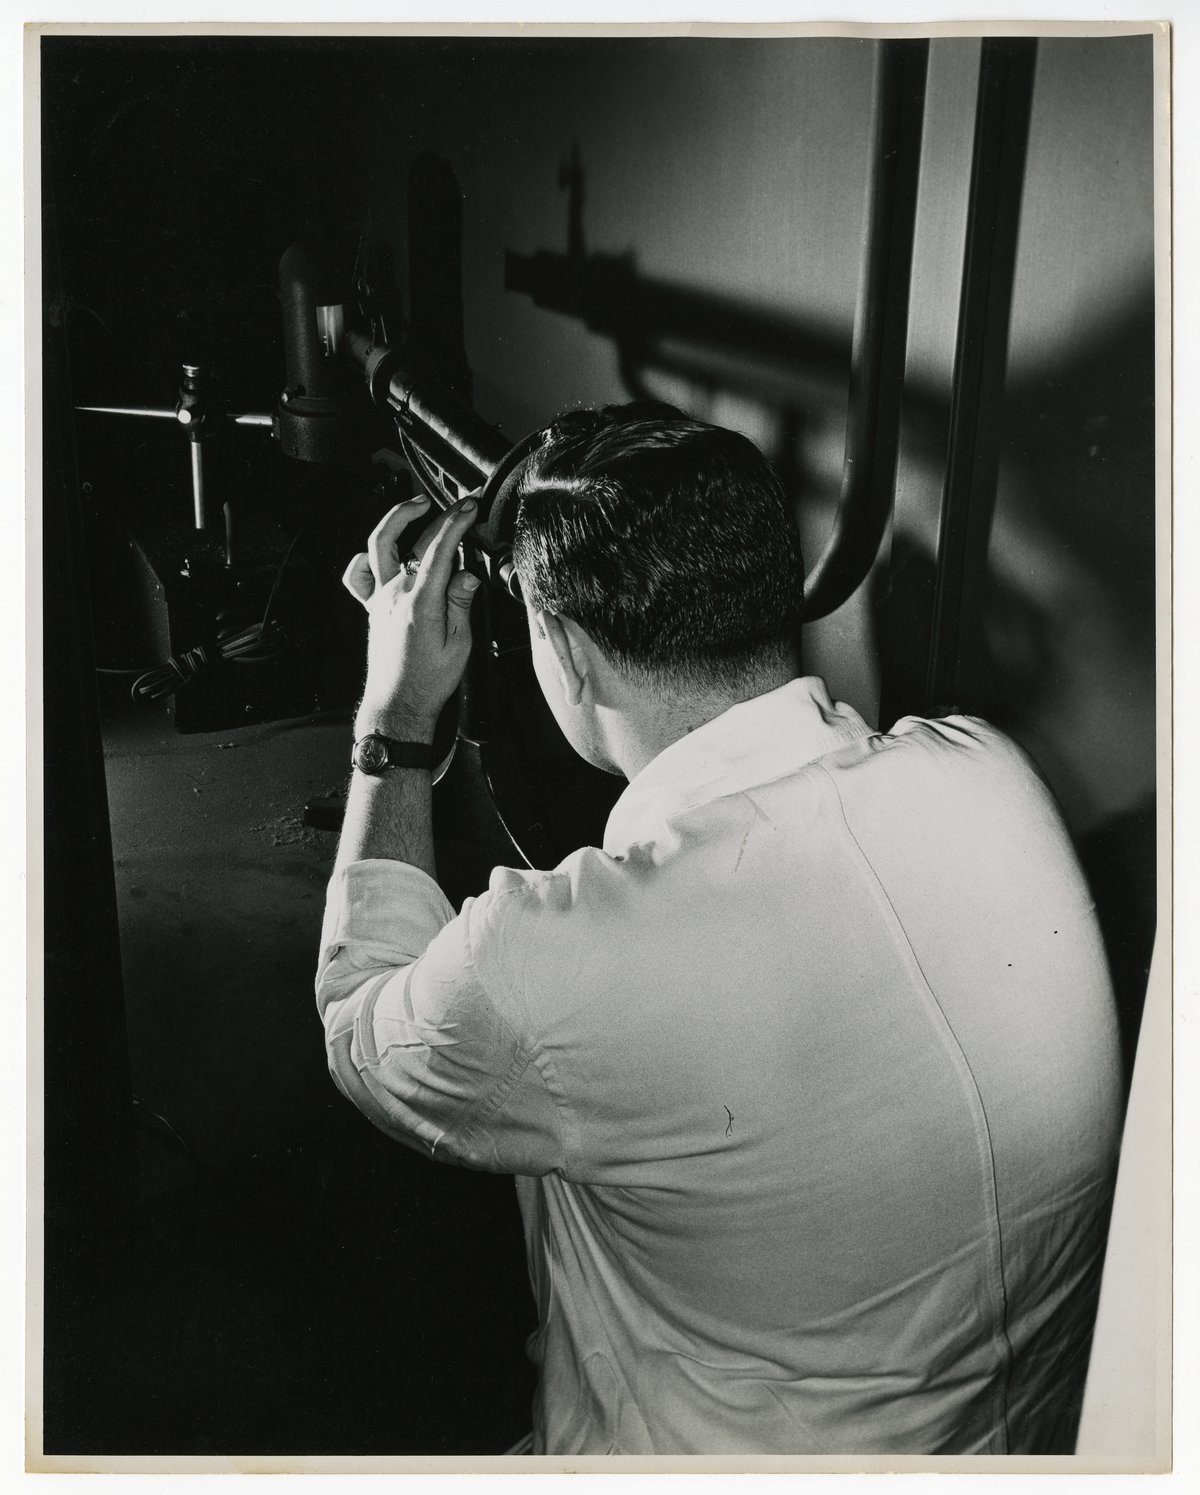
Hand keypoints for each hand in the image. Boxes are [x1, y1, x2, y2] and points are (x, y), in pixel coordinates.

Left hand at [342, 494, 480, 741]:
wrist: (399, 703)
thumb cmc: (428, 681)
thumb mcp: (460, 644)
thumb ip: (461, 603)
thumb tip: (467, 574)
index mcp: (422, 603)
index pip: (440, 550)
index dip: (456, 523)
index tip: (469, 508)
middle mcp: (396, 595)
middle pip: (415, 541)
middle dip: (440, 516)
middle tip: (458, 505)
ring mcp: (380, 599)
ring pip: (378, 545)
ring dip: (397, 519)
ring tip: (417, 507)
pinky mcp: (372, 608)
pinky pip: (358, 576)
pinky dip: (364, 558)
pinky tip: (379, 553)